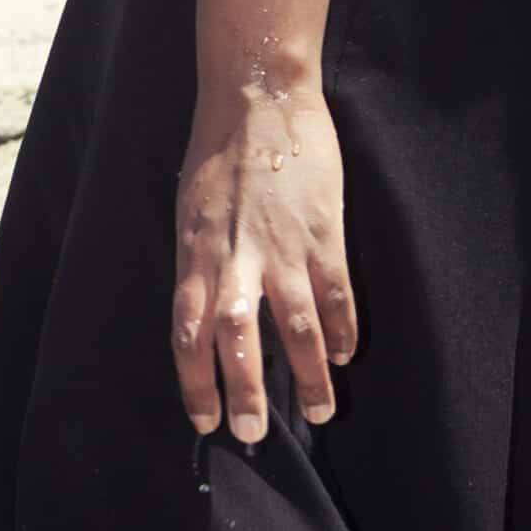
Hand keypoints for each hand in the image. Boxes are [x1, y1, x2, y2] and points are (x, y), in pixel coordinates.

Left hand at [172, 83, 356, 444]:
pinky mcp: (324, 235)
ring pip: (297, 329)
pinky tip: (344, 356)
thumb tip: (211, 315)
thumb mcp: (191, 210)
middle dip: (244, 393)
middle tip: (252, 434)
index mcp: (195, 252)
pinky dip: (342, 331)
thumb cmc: (218, 153)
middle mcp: (235, 258)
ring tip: (318, 410)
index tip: (203, 420)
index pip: (186, 332)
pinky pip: (337, 295)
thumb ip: (202, 262)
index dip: (194, 381)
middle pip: (236, 341)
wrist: (258, 97)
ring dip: (308, 376)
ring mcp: (282, 249)